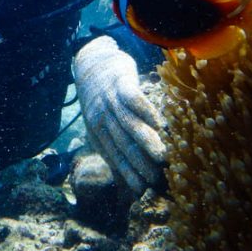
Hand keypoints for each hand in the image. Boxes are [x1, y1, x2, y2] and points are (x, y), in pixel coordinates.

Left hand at [72, 36, 165, 193]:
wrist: (91, 61)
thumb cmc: (101, 97)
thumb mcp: (99, 121)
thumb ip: (111, 144)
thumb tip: (124, 175)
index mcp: (97, 130)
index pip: (113, 155)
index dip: (127, 172)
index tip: (141, 189)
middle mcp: (102, 116)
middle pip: (122, 142)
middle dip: (138, 162)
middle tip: (155, 179)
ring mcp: (110, 99)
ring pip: (129, 123)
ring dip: (144, 140)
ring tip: (160, 157)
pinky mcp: (119, 81)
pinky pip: (132, 98)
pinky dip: (144, 110)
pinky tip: (158, 122)